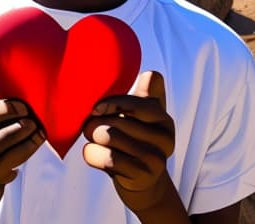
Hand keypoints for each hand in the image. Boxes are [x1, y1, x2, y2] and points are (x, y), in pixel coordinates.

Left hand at [82, 71, 174, 214]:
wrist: (142, 183)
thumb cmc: (133, 139)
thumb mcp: (139, 115)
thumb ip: (142, 92)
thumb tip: (144, 71)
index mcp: (162, 116)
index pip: (137, 100)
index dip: (114, 102)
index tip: (97, 108)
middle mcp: (165, 136)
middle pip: (117, 119)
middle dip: (95, 122)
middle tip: (89, 127)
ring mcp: (156, 158)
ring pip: (110, 136)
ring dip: (92, 138)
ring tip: (92, 139)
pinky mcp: (143, 176)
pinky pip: (108, 158)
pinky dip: (92, 154)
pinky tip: (92, 153)